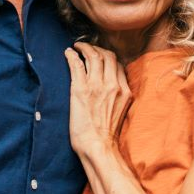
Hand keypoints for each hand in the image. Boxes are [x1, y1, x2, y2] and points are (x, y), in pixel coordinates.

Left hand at [66, 42, 131, 156]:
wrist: (97, 146)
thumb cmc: (106, 135)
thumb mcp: (121, 112)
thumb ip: (119, 97)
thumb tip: (113, 89)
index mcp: (125, 91)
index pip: (118, 65)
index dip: (108, 57)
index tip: (100, 57)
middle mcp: (113, 85)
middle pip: (108, 56)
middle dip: (97, 48)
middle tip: (87, 48)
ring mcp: (97, 86)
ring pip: (93, 56)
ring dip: (84, 48)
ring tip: (77, 47)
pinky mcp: (80, 89)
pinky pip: (76, 64)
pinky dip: (72, 55)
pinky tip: (68, 52)